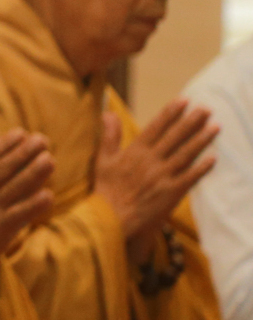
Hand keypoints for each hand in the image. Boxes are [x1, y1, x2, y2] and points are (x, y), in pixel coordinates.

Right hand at [0, 130, 54, 267]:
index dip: (6, 144)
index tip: (21, 133)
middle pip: (7, 168)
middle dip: (25, 152)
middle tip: (42, 140)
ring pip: (17, 187)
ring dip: (35, 173)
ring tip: (49, 160)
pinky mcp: (0, 229)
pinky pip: (21, 214)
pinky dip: (35, 205)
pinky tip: (48, 195)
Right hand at [98, 99, 215, 256]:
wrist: (111, 218)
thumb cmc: (106, 189)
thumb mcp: (102, 160)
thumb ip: (109, 136)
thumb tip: (108, 113)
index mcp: (135, 152)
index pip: (156, 127)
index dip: (171, 113)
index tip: (184, 101)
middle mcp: (151, 161)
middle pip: (175, 137)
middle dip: (192, 121)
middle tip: (206, 108)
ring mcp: (163, 176)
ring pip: (186, 154)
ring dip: (202, 140)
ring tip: (216, 127)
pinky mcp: (171, 192)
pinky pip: (190, 177)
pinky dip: (202, 168)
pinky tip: (213, 158)